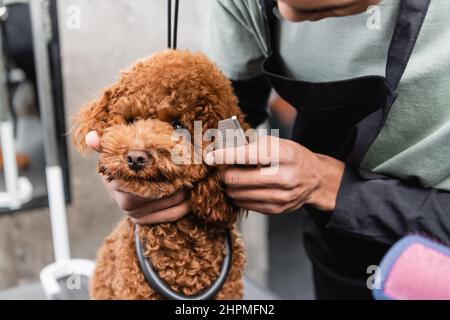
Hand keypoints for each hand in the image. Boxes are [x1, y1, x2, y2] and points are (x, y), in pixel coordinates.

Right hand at [85, 131, 190, 224]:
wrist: (112, 185)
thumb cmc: (117, 165)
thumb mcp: (110, 153)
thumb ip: (102, 145)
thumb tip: (91, 137)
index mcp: (121, 186)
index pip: (156, 179)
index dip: (173, 169)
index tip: (184, 159)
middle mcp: (129, 205)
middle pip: (169, 190)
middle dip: (183, 179)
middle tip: (193, 167)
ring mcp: (137, 215)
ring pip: (176, 202)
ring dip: (187, 190)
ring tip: (192, 178)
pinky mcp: (145, 222)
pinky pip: (175, 214)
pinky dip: (186, 204)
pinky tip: (189, 193)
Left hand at [204, 135, 344, 213]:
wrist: (315, 179)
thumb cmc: (292, 157)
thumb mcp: (278, 143)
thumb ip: (252, 145)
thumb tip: (222, 150)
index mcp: (284, 155)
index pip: (247, 155)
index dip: (224, 156)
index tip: (209, 157)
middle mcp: (284, 177)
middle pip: (236, 179)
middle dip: (223, 172)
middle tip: (221, 167)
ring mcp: (280, 196)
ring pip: (237, 194)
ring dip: (229, 185)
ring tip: (233, 176)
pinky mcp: (275, 209)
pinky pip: (244, 204)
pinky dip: (238, 195)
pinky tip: (243, 187)